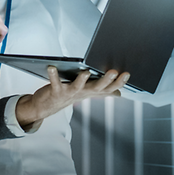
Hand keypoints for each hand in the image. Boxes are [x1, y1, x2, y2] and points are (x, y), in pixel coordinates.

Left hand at [15, 66, 129, 129]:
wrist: (46, 107)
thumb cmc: (68, 95)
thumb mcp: (87, 93)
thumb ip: (102, 91)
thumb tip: (119, 93)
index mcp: (91, 91)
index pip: (108, 88)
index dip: (118, 82)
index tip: (127, 74)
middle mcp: (82, 93)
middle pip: (97, 88)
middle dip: (106, 80)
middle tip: (113, 71)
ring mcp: (69, 93)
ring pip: (77, 87)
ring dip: (82, 80)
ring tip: (86, 72)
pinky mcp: (56, 91)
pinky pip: (54, 82)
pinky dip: (53, 75)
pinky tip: (51, 67)